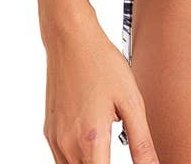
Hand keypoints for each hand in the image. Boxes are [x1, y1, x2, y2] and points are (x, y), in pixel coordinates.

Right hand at [43, 16, 158, 163]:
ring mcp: (55, 140)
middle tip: (116, 151)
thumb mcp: (131, 101)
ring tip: (107, 148)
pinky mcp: (49, 132)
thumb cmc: (102, 64)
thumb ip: (142, 142)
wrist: (70, 38)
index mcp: (91, 141)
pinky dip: (78, 160)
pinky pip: (62, 160)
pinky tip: (93, 144)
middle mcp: (68, 145)